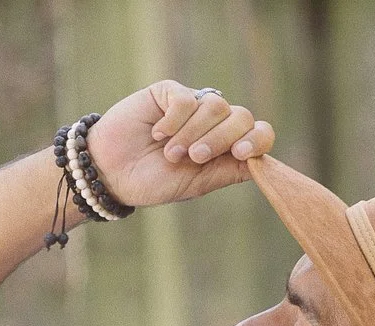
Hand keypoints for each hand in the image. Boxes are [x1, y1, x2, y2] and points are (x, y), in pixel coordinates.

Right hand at [84, 81, 275, 209]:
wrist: (112, 173)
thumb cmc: (155, 181)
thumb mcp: (198, 183)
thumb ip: (229, 171)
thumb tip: (262, 163)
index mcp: (227, 147)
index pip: (260, 134)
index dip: (258, 140)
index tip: (240, 153)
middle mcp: (215, 124)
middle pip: (241, 117)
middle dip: (220, 139)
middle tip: (194, 158)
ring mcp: (193, 106)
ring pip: (215, 106)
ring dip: (193, 133)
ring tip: (170, 152)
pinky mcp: (169, 93)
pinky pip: (185, 99)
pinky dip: (174, 120)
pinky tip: (157, 133)